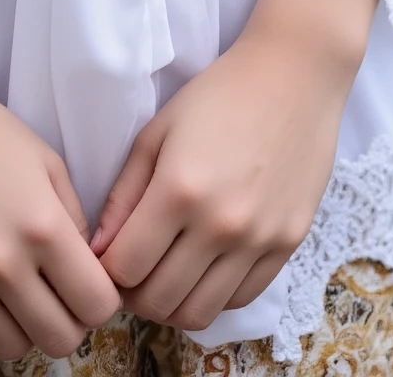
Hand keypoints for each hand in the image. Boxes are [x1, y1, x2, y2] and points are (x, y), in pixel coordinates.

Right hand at [0, 0, 119, 361]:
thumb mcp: (43, 159)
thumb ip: (72, 218)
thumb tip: (82, 268)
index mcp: (42, 226)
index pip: (96, 306)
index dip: (98, 299)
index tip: (85, 286)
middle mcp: (1, 263)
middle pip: (59, 340)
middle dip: (66, 321)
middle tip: (51, 294)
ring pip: (11, 350)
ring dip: (20, 327)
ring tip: (9, 293)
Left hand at [89, 0, 377, 330]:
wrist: (294, 77)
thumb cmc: (218, 95)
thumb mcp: (157, 132)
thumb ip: (124, 195)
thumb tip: (98, 250)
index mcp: (179, 190)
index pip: (125, 269)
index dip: (107, 271)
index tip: (108, 257)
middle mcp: (219, 225)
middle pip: (159, 301)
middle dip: (134, 294)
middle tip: (134, 270)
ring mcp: (258, 241)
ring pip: (199, 314)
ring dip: (172, 304)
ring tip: (166, 275)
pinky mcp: (287, 246)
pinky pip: (240, 299)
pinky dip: (213, 295)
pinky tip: (205, 268)